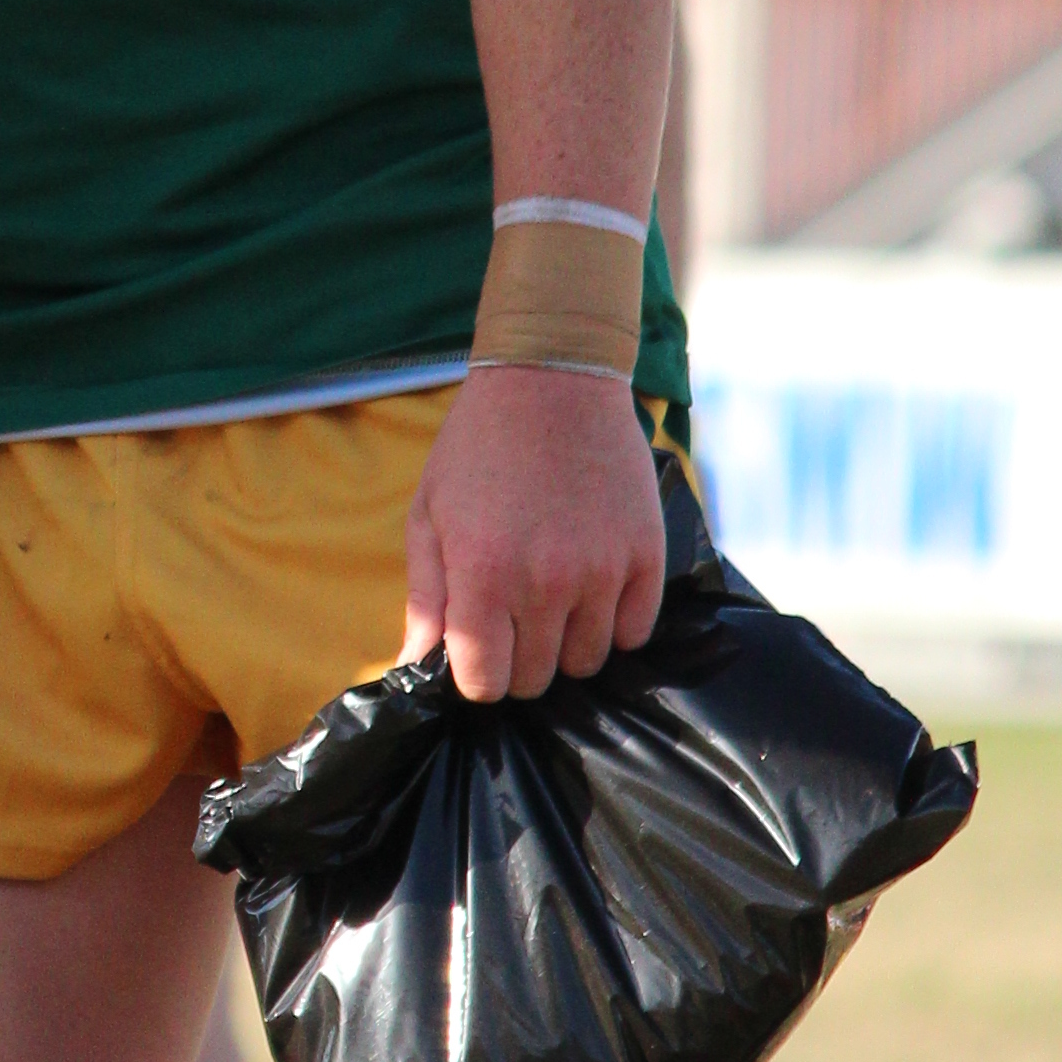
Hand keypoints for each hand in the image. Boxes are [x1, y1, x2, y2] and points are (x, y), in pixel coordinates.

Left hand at [403, 362, 666, 701]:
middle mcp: (545, 583)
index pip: (486, 682)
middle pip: (537, 679)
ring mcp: (602, 572)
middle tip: (513, 621)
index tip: (478, 652)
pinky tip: (592, 591)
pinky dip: (613, 624)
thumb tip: (414, 666)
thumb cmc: (477, 448)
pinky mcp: (646, 556)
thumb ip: (425, 597)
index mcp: (482, 575)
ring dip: (565, 645)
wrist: (552, 379)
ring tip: (551, 601)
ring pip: (588, 661)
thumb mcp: (430, 514)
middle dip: (518, 662)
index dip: (477, 677)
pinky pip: (635, 632)